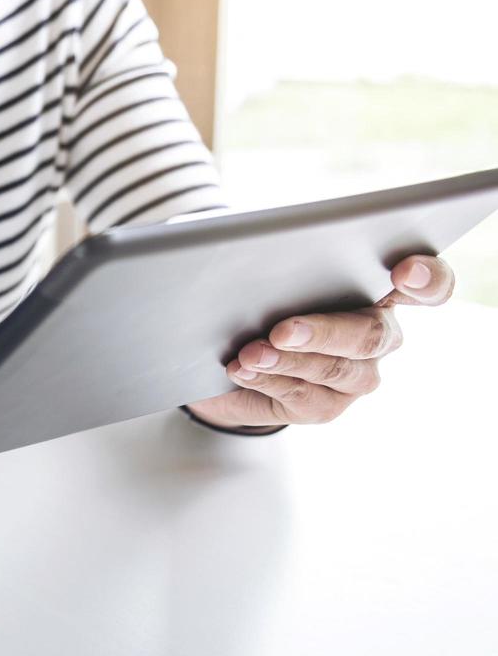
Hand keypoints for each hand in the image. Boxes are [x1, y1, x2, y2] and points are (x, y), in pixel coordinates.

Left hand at [188, 255, 455, 430]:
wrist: (226, 353)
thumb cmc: (259, 296)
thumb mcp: (266, 268)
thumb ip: (280, 257)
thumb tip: (253, 250)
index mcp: (380, 289)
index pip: (429, 285)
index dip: (427, 278)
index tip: (403, 272)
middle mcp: (379, 334)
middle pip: (371, 334)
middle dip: (325, 331)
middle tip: (282, 328)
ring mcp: (356, 374)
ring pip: (334, 369)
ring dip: (287, 361)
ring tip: (250, 353)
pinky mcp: (324, 405)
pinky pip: (302, 396)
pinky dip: (267, 380)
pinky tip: (241, 370)